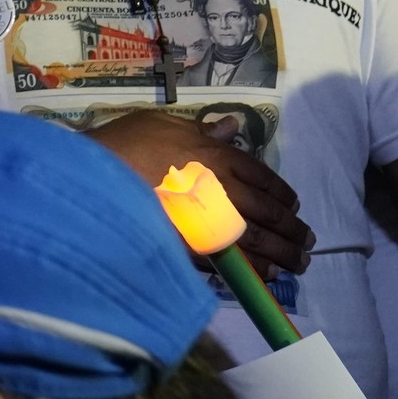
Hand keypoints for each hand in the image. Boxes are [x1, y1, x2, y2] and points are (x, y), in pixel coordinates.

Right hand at [85, 109, 313, 275]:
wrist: (89, 180)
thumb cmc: (120, 146)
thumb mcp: (158, 123)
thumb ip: (197, 129)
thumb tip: (230, 127)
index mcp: (215, 156)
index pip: (262, 175)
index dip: (281, 192)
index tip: (293, 205)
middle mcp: (220, 189)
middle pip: (268, 211)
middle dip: (292, 227)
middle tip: (307, 239)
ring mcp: (208, 221)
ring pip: (259, 240)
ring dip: (284, 252)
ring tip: (298, 262)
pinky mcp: (193, 248)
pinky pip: (234, 262)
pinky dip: (255, 270)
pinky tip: (266, 275)